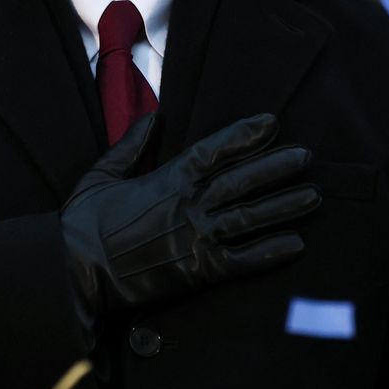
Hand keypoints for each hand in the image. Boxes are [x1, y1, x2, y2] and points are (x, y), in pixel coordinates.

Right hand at [61, 112, 318, 321]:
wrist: (76, 270)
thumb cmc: (83, 224)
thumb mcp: (101, 174)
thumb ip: (130, 146)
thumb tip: (152, 117)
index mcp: (165, 179)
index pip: (213, 150)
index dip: (244, 135)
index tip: (271, 123)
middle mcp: (187, 204)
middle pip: (242, 180)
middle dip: (276, 166)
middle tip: (305, 156)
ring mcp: (195, 237)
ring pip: (249, 217)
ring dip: (284, 206)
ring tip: (312, 196)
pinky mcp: (197, 270)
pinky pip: (242, 261)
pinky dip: (270, 253)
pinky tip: (295, 245)